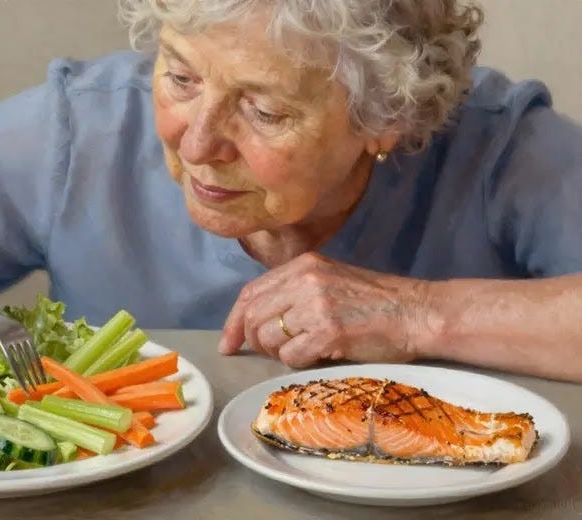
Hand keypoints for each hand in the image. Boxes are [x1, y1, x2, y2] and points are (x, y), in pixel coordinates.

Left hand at [218, 252, 427, 367]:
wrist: (417, 313)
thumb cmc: (374, 303)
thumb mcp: (328, 281)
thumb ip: (293, 293)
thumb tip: (254, 321)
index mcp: (302, 265)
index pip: (250, 293)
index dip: (233, 321)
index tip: (228, 344)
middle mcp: (305, 280)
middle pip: (253, 317)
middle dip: (255, 342)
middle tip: (272, 352)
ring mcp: (316, 306)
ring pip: (268, 338)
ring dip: (279, 353)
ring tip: (304, 350)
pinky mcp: (328, 332)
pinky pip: (290, 356)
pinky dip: (298, 362)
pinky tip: (318, 356)